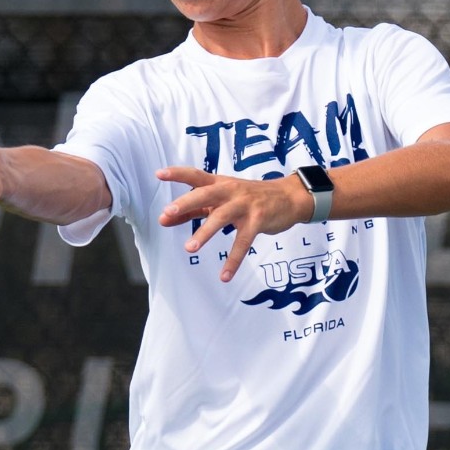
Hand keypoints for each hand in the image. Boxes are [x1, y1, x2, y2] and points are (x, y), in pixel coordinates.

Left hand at [156, 167, 309, 282]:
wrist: (289, 197)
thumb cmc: (248, 198)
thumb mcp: (221, 199)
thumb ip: (192, 209)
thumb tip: (164, 219)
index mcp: (219, 184)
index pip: (195, 175)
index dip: (178, 174)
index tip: (159, 174)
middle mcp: (230, 191)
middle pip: (205, 194)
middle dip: (186, 203)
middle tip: (168, 212)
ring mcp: (244, 205)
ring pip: (221, 218)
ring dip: (204, 233)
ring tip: (189, 248)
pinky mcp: (258, 221)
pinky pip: (243, 242)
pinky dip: (233, 260)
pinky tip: (224, 275)